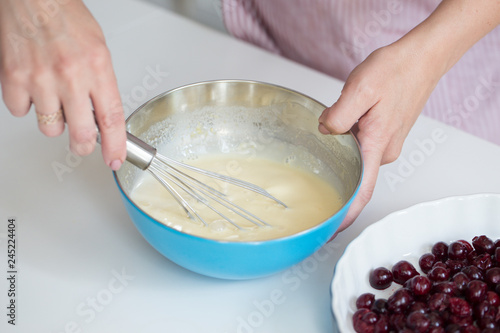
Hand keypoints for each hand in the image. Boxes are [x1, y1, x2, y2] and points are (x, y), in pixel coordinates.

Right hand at [0, 0, 125, 169]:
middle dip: (84, 146)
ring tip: (55, 98)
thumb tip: (103, 116)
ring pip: (50, 128)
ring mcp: (40, 80)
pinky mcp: (13, 79)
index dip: (115, 145)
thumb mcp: (99, 50)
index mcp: (97, 68)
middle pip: (81, 135)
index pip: (112, 119)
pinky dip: (27, 105)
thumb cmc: (67, 18)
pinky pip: (21, 112)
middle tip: (83, 144)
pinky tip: (34, 87)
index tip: (116, 159)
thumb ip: (102, 84)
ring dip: (55, 120)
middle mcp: (70, 76)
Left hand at [319, 43, 439, 233]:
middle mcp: (384, 150)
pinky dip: (351, 139)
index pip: (362, 190)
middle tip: (313, 166)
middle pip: (353, 172)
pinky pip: (363, 145)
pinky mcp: (386, 134)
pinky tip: (346, 120)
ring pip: (356, 155)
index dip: (347, 215)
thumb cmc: (396, 71)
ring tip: (334, 126)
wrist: (421, 58)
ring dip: (342, 148)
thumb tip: (325, 131)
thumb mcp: (360, 89)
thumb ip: (338, 116)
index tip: (331, 230)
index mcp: (376, 145)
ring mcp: (387, 143)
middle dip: (334, 170)